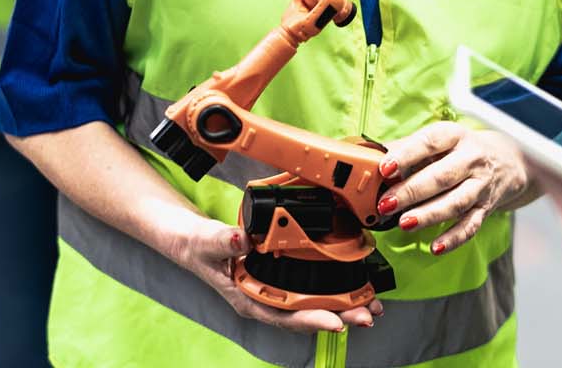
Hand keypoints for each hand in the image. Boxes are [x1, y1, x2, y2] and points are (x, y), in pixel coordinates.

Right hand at [166, 215, 380, 333]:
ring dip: (341, 303)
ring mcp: (272, 288)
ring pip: (311, 301)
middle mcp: (263, 298)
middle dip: (339, 315)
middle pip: (305, 313)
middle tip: (369, 313)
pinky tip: (350, 284)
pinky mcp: (278, 274)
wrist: (191, 239)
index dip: (311, 320)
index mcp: (248, 298)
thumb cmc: (197, 246)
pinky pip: (307, 285)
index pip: (284, 315)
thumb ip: (223, 241)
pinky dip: (330, 286)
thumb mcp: (207, 242)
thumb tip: (242, 239)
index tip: (337, 322)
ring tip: (370, 303)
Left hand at [379, 122, 529, 255]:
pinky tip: (435, 247)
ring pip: (455, 202)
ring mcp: (480, 185)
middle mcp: (471, 159)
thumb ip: (407, 147)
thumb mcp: (439, 140)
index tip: (384, 168)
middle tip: (386, 203)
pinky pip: (470, 226)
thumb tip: (371, 154)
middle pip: (442, 176)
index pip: (430, 143)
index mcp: (455, 136)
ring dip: (428, 214)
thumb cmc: (460, 150)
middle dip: (412, 191)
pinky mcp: (485, 209)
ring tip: (404, 223)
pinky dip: (453, 238)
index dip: (406, 155)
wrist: (506, 161)